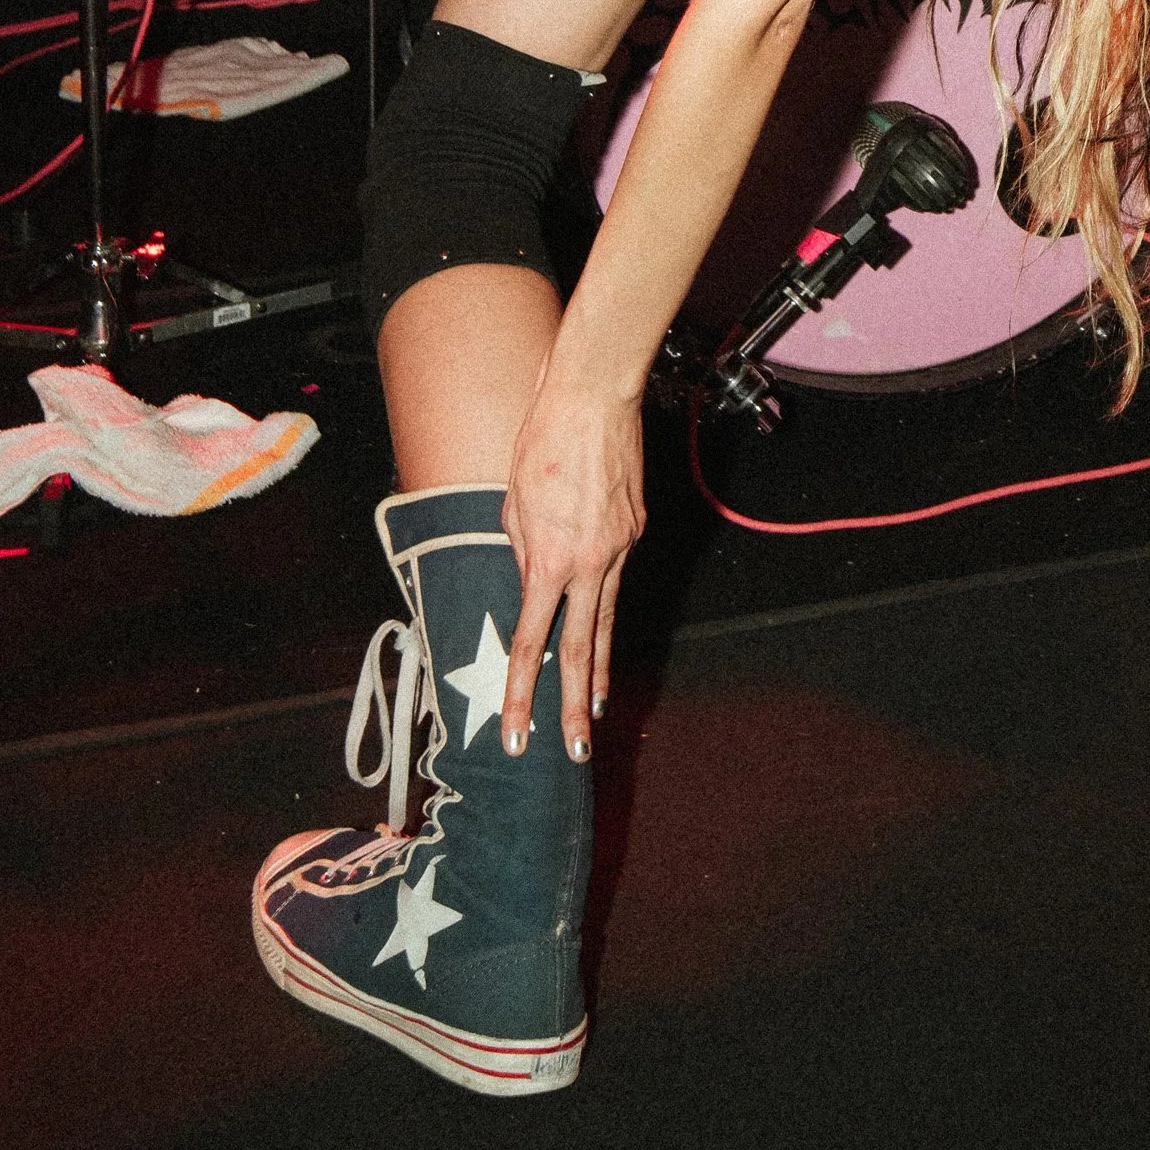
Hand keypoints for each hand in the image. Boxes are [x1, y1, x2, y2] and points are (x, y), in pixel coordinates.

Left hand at [499, 373, 646, 759]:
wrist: (592, 398)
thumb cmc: (542, 442)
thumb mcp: (512, 505)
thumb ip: (521, 553)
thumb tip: (531, 583)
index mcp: (550, 560)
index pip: (532, 644)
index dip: (522, 695)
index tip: (517, 734)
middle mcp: (591, 562)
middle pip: (581, 650)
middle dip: (573, 707)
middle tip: (577, 751)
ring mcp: (620, 546)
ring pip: (607, 619)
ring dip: (597, 667)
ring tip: (593, 705)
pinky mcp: (636, 528)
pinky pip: (614, 572)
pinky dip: (603, 593)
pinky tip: (595, 603)